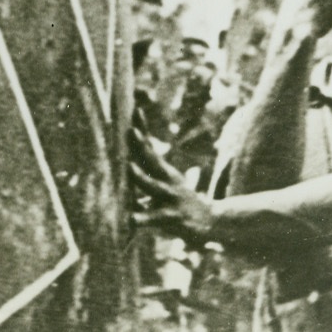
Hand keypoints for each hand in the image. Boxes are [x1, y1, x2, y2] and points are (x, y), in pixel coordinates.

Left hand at [128, 128, 215, 245]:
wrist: (211, 222)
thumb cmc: (176, 204)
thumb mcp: (162, 187)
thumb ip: (142, 178)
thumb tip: (121, 164)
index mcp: (163, 172)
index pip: (150, 147)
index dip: (143, 129)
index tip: (135, 110)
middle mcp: (168, 181)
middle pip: (153, 159)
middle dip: (142, 145)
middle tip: (131, 130)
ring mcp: (172, 198)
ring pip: (154, 186)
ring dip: (141, 176)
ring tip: (129, 167)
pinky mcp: (173, 217)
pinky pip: (155, 218)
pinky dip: (142, 218)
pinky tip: (130, 219)